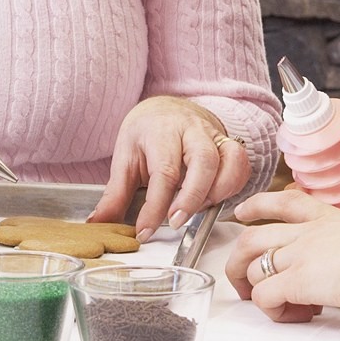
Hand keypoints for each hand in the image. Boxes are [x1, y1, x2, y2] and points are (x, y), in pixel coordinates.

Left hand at [90, 95, 251, 238]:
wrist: (166, 109)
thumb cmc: (147, 134)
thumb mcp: (125, 159)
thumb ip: (115, 194)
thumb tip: (98, 223)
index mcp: (161, 131)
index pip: (163, 171)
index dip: (155, 206)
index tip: (145, 231)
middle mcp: (192, 130)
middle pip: (203, 161)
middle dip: (192, 197)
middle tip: (175, 222)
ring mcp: (214, 136)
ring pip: (229, 161)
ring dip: (217, 192)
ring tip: (196, 211)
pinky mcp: (230, 144)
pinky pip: (241, 165)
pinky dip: (232, 186)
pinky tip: (213, 200)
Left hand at [228, 191, 339, 340]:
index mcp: (330, 218)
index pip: (286, 203)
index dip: (259, 206)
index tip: (245, 212)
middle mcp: (308, 232)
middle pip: (253, 234)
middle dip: (237, 256)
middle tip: (238, 274)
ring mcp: (300, 254)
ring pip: (248, 261)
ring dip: (243, 281)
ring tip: (252, 298)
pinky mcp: (297, 280)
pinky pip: (265, 296)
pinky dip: (270, 309)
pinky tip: (290, 315)